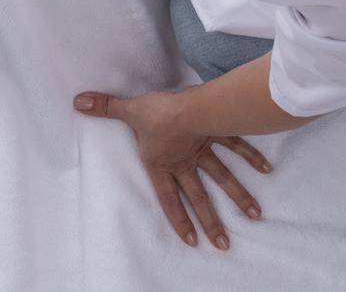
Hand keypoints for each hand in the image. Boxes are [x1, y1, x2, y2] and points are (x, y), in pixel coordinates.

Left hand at [75, 89, 269, 249]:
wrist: (189, 107)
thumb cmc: (156, 113)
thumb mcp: (127, 111)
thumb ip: (105, 107)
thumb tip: (78, 102)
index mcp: (162, 163)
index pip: (168, 197)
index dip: (178, 218)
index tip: (192, 240)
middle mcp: (185, 162)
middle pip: (199, 197)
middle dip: (211, 221)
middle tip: (223, 244)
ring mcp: (204, 151)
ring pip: (224, 179)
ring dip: (239, 197)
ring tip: (255, 216)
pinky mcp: (218, 135)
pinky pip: (237, 148)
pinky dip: (252, 158)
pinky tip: (267, 171)